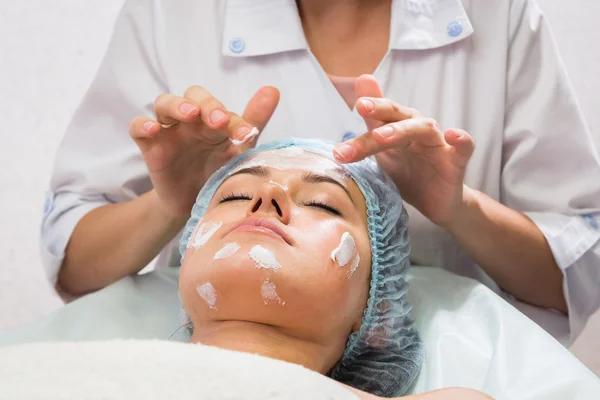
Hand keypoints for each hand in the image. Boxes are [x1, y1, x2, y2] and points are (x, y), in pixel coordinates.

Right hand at [129, 85, 279, 218]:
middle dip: (207, 105)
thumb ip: (253, 122)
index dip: (234, 119)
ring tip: (190, 115)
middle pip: (193, 96)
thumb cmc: (218, 172)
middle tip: (219, 121)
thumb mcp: (238, 150)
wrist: (195, 205)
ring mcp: (169, 131)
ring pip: (164, 103)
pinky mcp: (150, 147)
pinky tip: (153, 129)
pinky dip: (142, 124)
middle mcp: (191, 120)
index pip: (222, 108)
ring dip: (177, 105)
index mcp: (213, 119)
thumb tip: (273, 90)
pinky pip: (137, 127)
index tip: (247, 135)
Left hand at [333, 75, 474, 227]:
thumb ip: (371, 125)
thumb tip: (356, 95)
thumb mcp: (383, 152)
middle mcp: (418, 130)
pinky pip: (464, 148)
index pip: (382, 115)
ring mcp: (438, 145)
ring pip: (424, 129)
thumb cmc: (408, 173)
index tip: (355, 105)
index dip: (370, 108)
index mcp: (399, 127)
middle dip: (380, 112)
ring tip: (382, 136)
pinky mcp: (456, 163)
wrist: (435, 204)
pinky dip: (462, 139)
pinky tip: (454, 134)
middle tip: (361, 108)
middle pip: (400, 116)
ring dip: (403, 130)